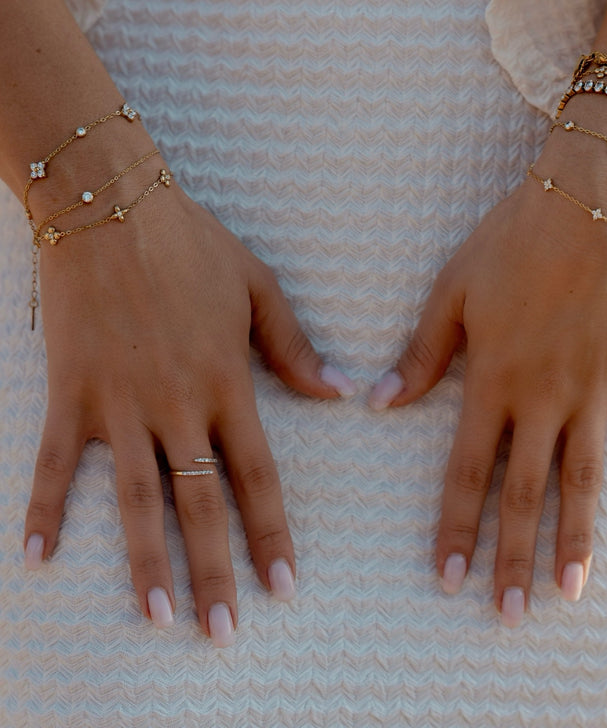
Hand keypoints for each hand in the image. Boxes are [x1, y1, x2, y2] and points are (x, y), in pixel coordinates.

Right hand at [23, 180, 355, 645]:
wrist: (111, 205)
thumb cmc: (189, 241)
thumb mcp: (257, 286)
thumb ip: (294, 346)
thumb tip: (339, 392)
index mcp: (226, 379)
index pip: (256, 474)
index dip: (272, 533)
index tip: (284, 585)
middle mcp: (177, 402)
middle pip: (201, 502)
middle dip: (215, 571)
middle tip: (223, 631)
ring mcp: (120, 401)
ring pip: (136, 497)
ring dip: (145, 560)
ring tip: (157, 616)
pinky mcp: (72, 389)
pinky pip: (54, 460)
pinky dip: (45, 507)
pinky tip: (38, 555)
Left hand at [369, 152, 606, 625]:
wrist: (591, 199)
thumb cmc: (514, 238)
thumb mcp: (453, 289)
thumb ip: (422, 352)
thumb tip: (378, 400)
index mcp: (494, 378)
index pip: (469, 470)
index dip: (457, 526)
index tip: (449, 578)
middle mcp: (545, 396)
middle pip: (526, 491)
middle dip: (513, 556)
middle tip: (508, 613)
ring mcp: (595, 388)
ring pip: (585, 478)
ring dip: (578, 538)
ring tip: (572, 592)